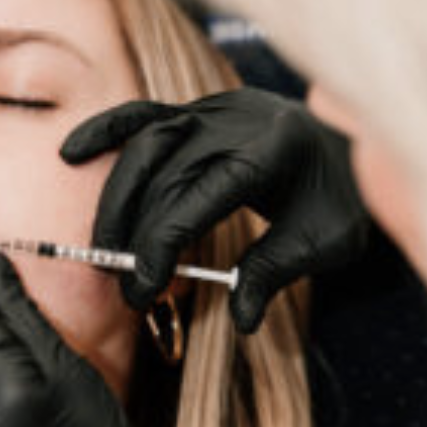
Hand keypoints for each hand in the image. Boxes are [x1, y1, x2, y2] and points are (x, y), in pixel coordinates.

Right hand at [61, 88, 367, 332]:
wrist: (353, 146)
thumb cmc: (343, 197)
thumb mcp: (326, 241)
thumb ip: (277, 271)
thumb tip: (240, 318)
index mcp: (272, 150)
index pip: (199, 195)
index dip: (162, 242)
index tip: (143, 288)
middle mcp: (237, 120)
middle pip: (164, 173)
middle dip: (136, 234)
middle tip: (126, 289)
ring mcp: (214, 108)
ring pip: (145, 144)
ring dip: (116, 199)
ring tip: (106, 249)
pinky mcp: (199, 109)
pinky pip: (144, 114)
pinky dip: (106, 132)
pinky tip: (73, 154)